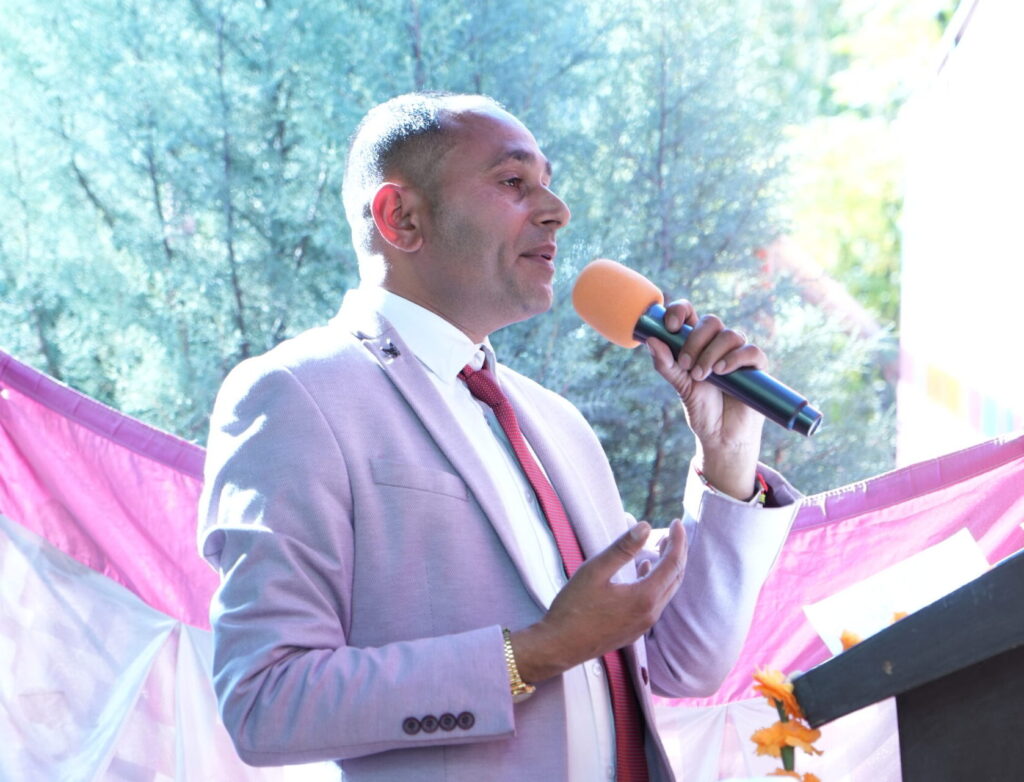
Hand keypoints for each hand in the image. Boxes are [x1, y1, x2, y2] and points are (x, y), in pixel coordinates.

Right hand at [510, 519, 686, 682]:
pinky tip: (644, 570)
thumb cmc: (574, 607)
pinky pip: (654, 602)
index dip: (678, 541)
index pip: (672, 563)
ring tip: (661, 547)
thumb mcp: (595, 571)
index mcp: (644, 597)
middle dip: (677, 553)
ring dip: (667, 568)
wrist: (559, 646)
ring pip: (666, 591)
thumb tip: (646, 526)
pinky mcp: (634, 630)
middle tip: (672, 532)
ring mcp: (643, 625)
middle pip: (675, 578)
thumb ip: (622, 549)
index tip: (676, 522)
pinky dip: (656, 583)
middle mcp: (650, 613)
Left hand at [645, 300, 766, 498]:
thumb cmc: (701, 409)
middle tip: (685, 365)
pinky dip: (734, 358)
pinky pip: (750, 350)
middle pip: (710, 321)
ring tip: (701, 376)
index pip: (690, 313)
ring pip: (729, 334)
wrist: (722, 436)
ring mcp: (738, 353)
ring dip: (711, 353)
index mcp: (697, 343)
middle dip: (695, 340)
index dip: (680, 311)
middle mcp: (718, 344)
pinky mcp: (756, 366)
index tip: (671, 327)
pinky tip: (722, 372)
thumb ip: (666, 364)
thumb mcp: (680, 386)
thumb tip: (651, 341)